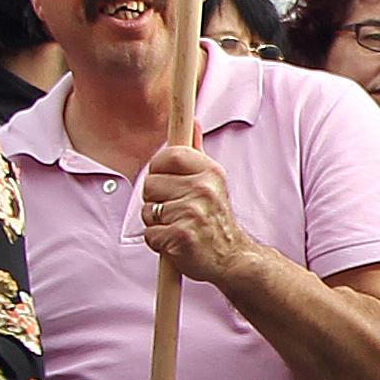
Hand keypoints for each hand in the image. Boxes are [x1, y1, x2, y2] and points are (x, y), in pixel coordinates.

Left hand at [136, 140, 259, 287]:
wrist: (232, 257)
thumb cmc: (216, 219)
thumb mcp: (212, 181)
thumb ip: (197, 152)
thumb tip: (192, 122)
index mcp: (210, 172)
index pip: (167, 156)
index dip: (159, 169)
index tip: (167, 182)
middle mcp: (203, 189)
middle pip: (149, 184)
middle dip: (156, 200)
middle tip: (177, 211)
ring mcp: (191, 213)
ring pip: (147, 211)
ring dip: (157, 223)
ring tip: (178, 227)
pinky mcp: (180, 237)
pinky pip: (150, 234)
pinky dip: (158, 242)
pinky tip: (176, 242)